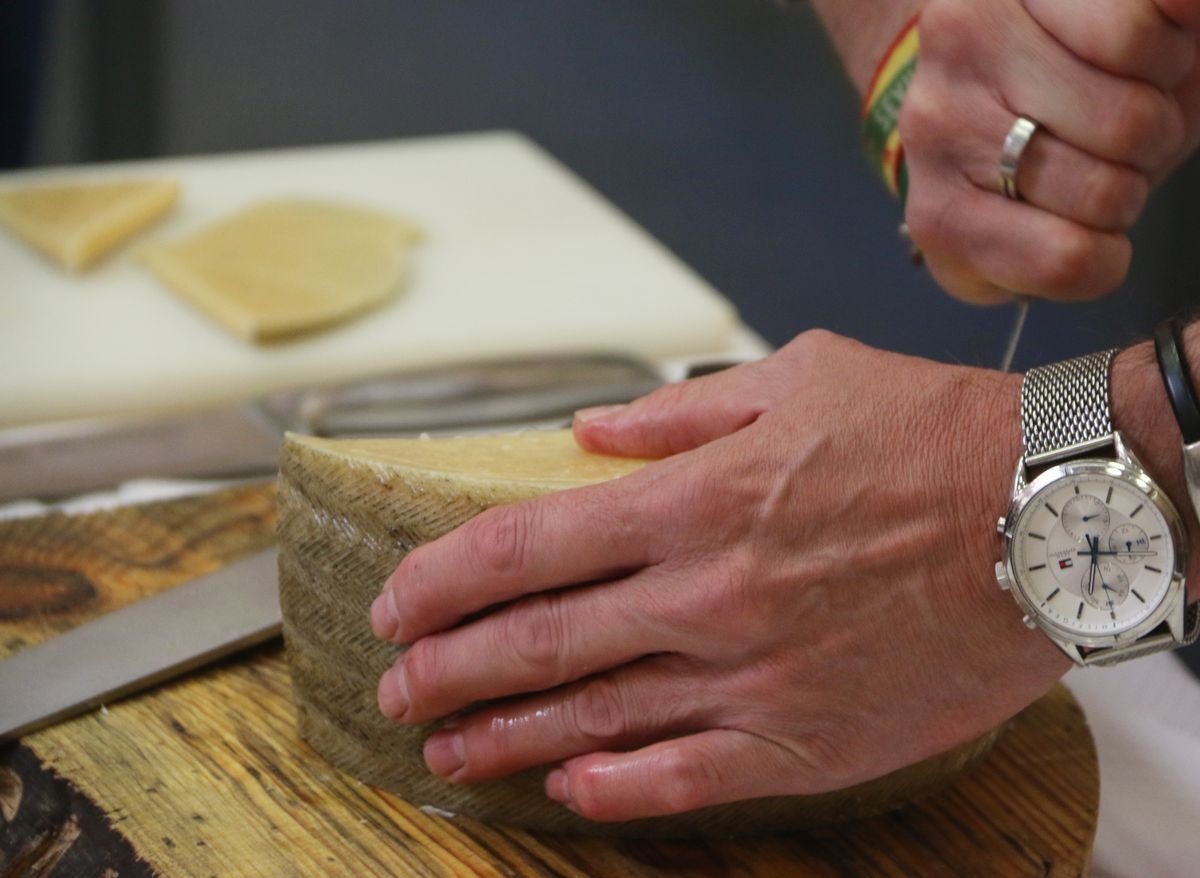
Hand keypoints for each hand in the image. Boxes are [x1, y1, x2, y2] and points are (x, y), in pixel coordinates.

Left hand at [370, 331, 1070, 821]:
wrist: (1054, 516)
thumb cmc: (934, 434)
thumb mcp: (803, 378)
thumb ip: (682, 411)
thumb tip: (590, 429)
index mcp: (697, 499)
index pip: (524, 546)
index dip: (443, 578)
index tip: (398, 602)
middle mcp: (708, 592)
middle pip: (537, 640)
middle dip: (448, 669)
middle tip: (396, 688)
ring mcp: (754, 675)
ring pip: (595, 717)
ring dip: (506, 738)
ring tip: (446, 751)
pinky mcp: (808, 738)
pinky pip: (690, 779)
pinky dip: (619, 791)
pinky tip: (568, 793)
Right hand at [899, 0, 1199, 302]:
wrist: (978, 148)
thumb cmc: (1075, 81)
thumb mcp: (1141, 28)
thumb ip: (1170, 14)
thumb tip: (1185, 7)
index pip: (1135, 33)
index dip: (1170, 65)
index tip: (1146, 67)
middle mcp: (960, 40)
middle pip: (1128, 120)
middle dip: (1152, 141)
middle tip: (1119, 136)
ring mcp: (938, 131)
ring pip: (1102, 193)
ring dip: (1123, 200)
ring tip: (1087, 177)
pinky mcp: (934, 215)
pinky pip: (1065, 258)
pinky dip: (1100, 261)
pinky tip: (1078, 235)